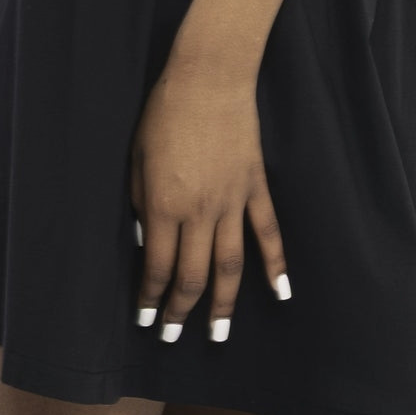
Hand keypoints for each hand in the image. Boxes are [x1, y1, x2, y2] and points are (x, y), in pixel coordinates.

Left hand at [129, 47, 289, 344]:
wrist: (209, 78)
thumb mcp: (135, 160)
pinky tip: (280, 293)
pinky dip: (276, 265)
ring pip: (231, 266)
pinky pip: (268, 233)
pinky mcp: (255, 188)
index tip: (144, 318)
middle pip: (193, 276)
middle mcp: (199, 212)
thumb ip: (139, 204)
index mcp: (163, 205)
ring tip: (218, 334)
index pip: (157, 266)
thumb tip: (143, 242)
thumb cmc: (162, 114)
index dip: (150, 297)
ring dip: (223, 305)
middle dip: (180, 311)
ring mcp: (232, 202)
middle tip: (171, 336)